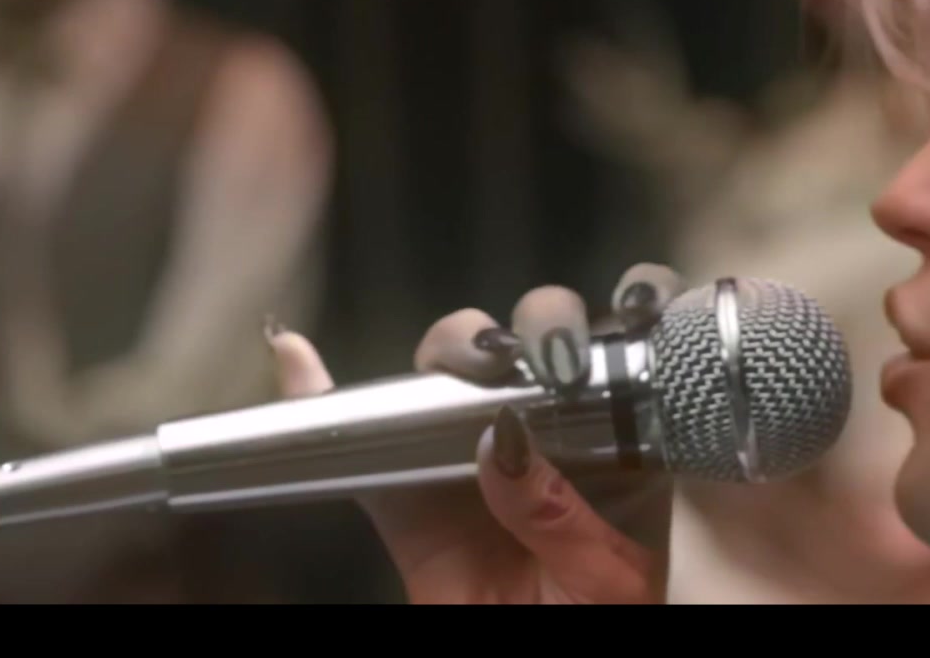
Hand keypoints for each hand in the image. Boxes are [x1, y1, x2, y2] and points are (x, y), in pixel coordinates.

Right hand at [266, 264, 684, 602]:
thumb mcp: (605, 580)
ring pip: (451, 374)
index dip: (631, 305)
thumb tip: (504, 441)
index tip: (630, 306)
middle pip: (532, 344)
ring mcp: (467, 455)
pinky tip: (298, 357)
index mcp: (615, 446)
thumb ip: (559, 514)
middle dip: (539, 324)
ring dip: (455, 348)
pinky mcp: (405, 492)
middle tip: (543, 355)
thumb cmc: (592, 627)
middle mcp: (542, 432)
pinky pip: (363, 444)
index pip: (626, 354)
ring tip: (471, 364)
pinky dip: (322, 395)